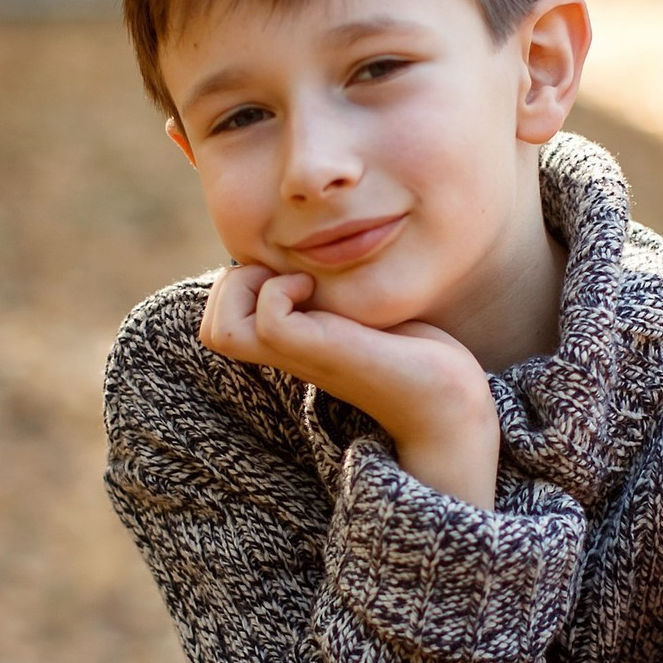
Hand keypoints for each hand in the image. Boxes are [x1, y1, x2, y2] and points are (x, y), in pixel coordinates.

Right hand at [200, 265, 499, 507]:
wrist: (451, 403)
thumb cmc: (419, 358)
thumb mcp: (368, 313)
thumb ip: (342, 293)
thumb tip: (330, 258)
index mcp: (295, 346)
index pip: (223, 322)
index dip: (240, 286)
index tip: (289, 273)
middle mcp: (292, 354)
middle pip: (212, 328)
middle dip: (233, 284)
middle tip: (286, 277)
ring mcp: (305, 357)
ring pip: (222, 328)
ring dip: (250, 287)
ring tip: (299, 283)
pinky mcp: (327, 354)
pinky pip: (270, 319)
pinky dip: (283, 291)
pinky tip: (319, 290)